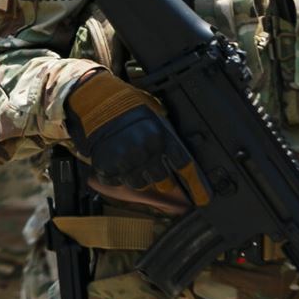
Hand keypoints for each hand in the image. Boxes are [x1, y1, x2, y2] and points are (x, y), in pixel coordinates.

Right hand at [66, 71, 205, 201]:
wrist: (96, 99)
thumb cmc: (127, 105)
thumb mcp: (154, 114)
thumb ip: (166, 137)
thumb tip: (177, 161)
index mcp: (161, 135)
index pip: (184, 165)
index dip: (196, 184)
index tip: (203, 198)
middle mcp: (145, 149)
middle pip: (162, 179)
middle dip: (160, 177)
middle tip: (150, 166)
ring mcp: (126, 158)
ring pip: (139, 183)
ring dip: (137, 176)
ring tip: (129, 159)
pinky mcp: (108, 165)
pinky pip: (117, 181)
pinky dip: (116, 175)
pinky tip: (115, 160)